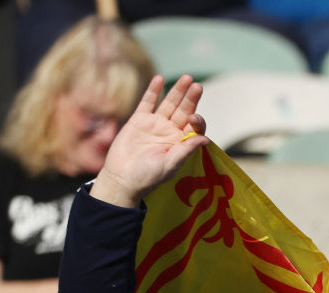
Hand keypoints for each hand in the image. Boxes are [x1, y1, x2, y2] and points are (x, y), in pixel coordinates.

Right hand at [91, 75, 208, 207]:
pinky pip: (147, 102)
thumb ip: (186, 150)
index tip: (194, 118)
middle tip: (197, 86)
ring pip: (169, 104)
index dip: (197, 120)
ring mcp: (155, 124)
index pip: (194, 126)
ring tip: (186, 78)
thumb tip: (205, 138)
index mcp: (181, 143)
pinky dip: (153, 91)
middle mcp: (170, 131)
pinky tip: (159, 79)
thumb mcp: (170, 165)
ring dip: (177, 91)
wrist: (122, 178)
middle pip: (184, 111)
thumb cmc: (148, 176)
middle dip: (191, 99)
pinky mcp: (138, 120)